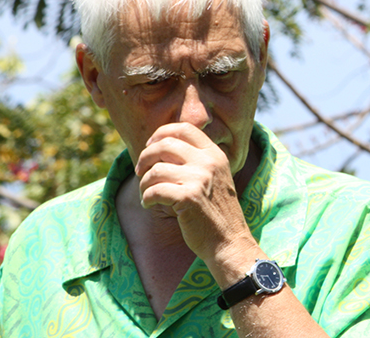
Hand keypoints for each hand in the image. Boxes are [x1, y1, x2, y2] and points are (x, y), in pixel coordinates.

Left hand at [135, 122, 256, 260]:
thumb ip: (196, 161)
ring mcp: (199, 179)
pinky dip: (146, 198)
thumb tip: (161, 147)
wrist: (229, 241)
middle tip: (139, 171)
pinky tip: (149, 205)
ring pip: (156, 170)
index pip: (184, 128)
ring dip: (144, 183)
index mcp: (215, 154)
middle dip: (145, 157)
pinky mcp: (188, 198)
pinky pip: (154, 191)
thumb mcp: (215, 177)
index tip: (150, 146)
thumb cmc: (216, 212)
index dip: (162, 133)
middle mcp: (209, 162)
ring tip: (146, 194)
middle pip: (165, 144)